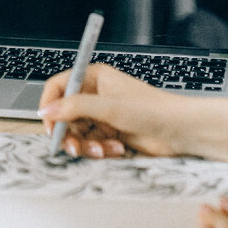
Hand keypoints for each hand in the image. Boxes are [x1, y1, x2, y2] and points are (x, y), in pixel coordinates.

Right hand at [38, 63, 183, 157]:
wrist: (180, 130)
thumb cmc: (152, 109)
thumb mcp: (109, 107)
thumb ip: (74, 107)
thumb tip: (47, 110)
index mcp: (94, 78)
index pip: (59, 87)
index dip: (51, 105)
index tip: (49, 124)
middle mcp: (96, 95)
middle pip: (66, 115)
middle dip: (69, 134)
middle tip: (73, 147)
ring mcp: (103, 115)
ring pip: (78, 133)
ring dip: (87, 145)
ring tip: (101, 150)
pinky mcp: (110, 132)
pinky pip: (93, 144)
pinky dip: (101, 149)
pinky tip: (117, 148)